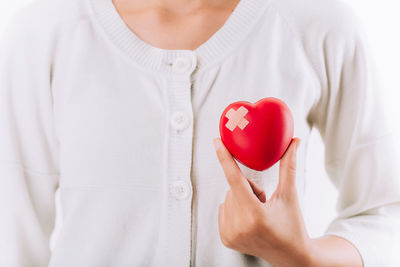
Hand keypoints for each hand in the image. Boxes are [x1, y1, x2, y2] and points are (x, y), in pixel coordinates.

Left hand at [214, 137, 311, 266]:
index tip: (216, 142)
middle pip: (234, 188)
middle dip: (248, 189)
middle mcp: (239, 226)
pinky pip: (223, 209)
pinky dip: (234, 209)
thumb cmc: (292, 225)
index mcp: (255, 215)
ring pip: (228, 198)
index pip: (235, 179)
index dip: (225, 158)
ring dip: (241, 199)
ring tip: (258, 215)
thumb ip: (288, 167)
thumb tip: (294, 142)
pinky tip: (249, 221)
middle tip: (264, 204)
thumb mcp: (289, 196)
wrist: (290, 256)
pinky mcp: (225, 239)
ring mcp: (230, 234)